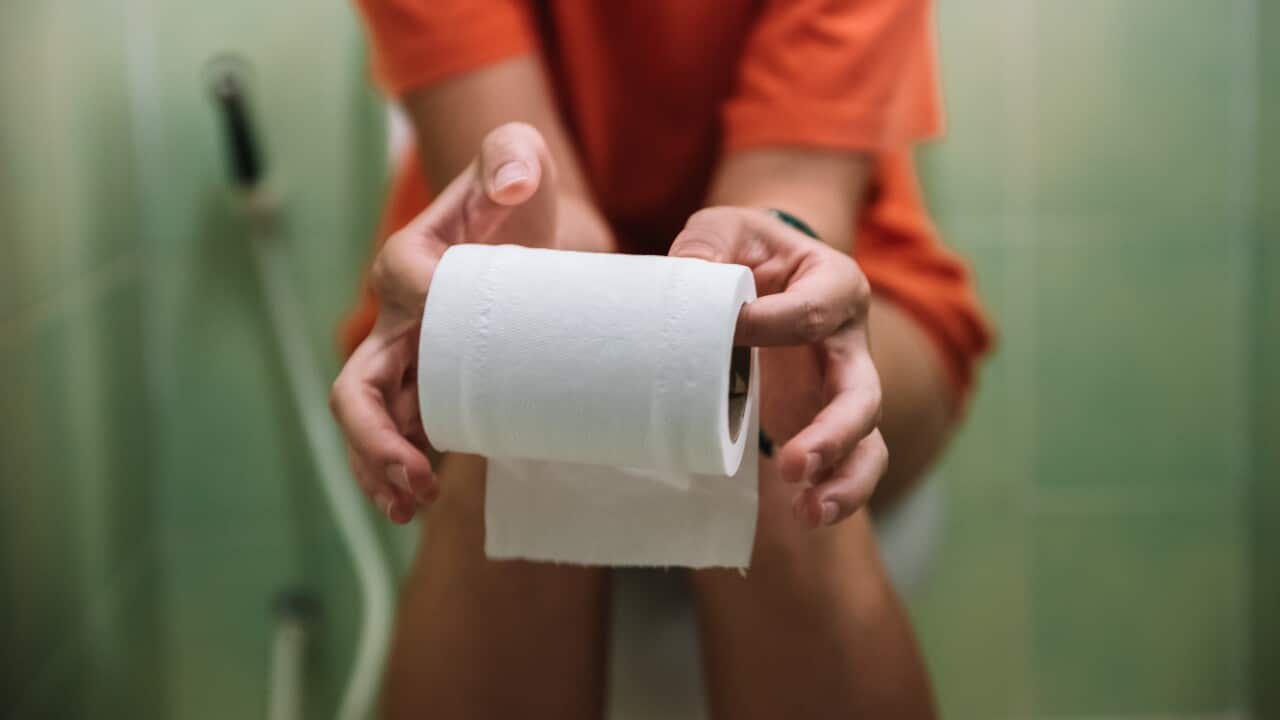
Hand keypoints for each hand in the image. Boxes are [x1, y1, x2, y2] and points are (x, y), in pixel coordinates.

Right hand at [329, 122, 560, 522]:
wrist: (533, 231)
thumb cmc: (518, 194)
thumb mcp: (520, 160)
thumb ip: (512, 155)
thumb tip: (512, 184)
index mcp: (408, 261)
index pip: (404, 288)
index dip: (431, 317)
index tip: (476, 344)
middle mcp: (397, 316)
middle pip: (358, 385)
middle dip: (374, 437)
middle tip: (414, 478)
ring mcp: (411, 357)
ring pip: (370, 420)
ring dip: (379, 468)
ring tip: (408, 505)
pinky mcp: (434, 383)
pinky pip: (401, 431)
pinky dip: (397, 469)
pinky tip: (416, 501)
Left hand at [669, 207, 885, 528]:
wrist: (757, 274)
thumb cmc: (741, 252)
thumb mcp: (722, 232)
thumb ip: (704, 248)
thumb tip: (684, 280)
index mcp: (835, 283)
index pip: (815, 310)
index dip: (771, 324)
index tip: (729, 331)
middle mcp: (851, 342)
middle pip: (861, 391)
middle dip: (832, 432)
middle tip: (791, 463)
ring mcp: (843, 387)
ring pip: (867, 438)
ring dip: (842, 477)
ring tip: (808, 511)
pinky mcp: (825, 421)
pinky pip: (850, 464)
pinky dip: (836, 493)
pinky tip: (807, 515)